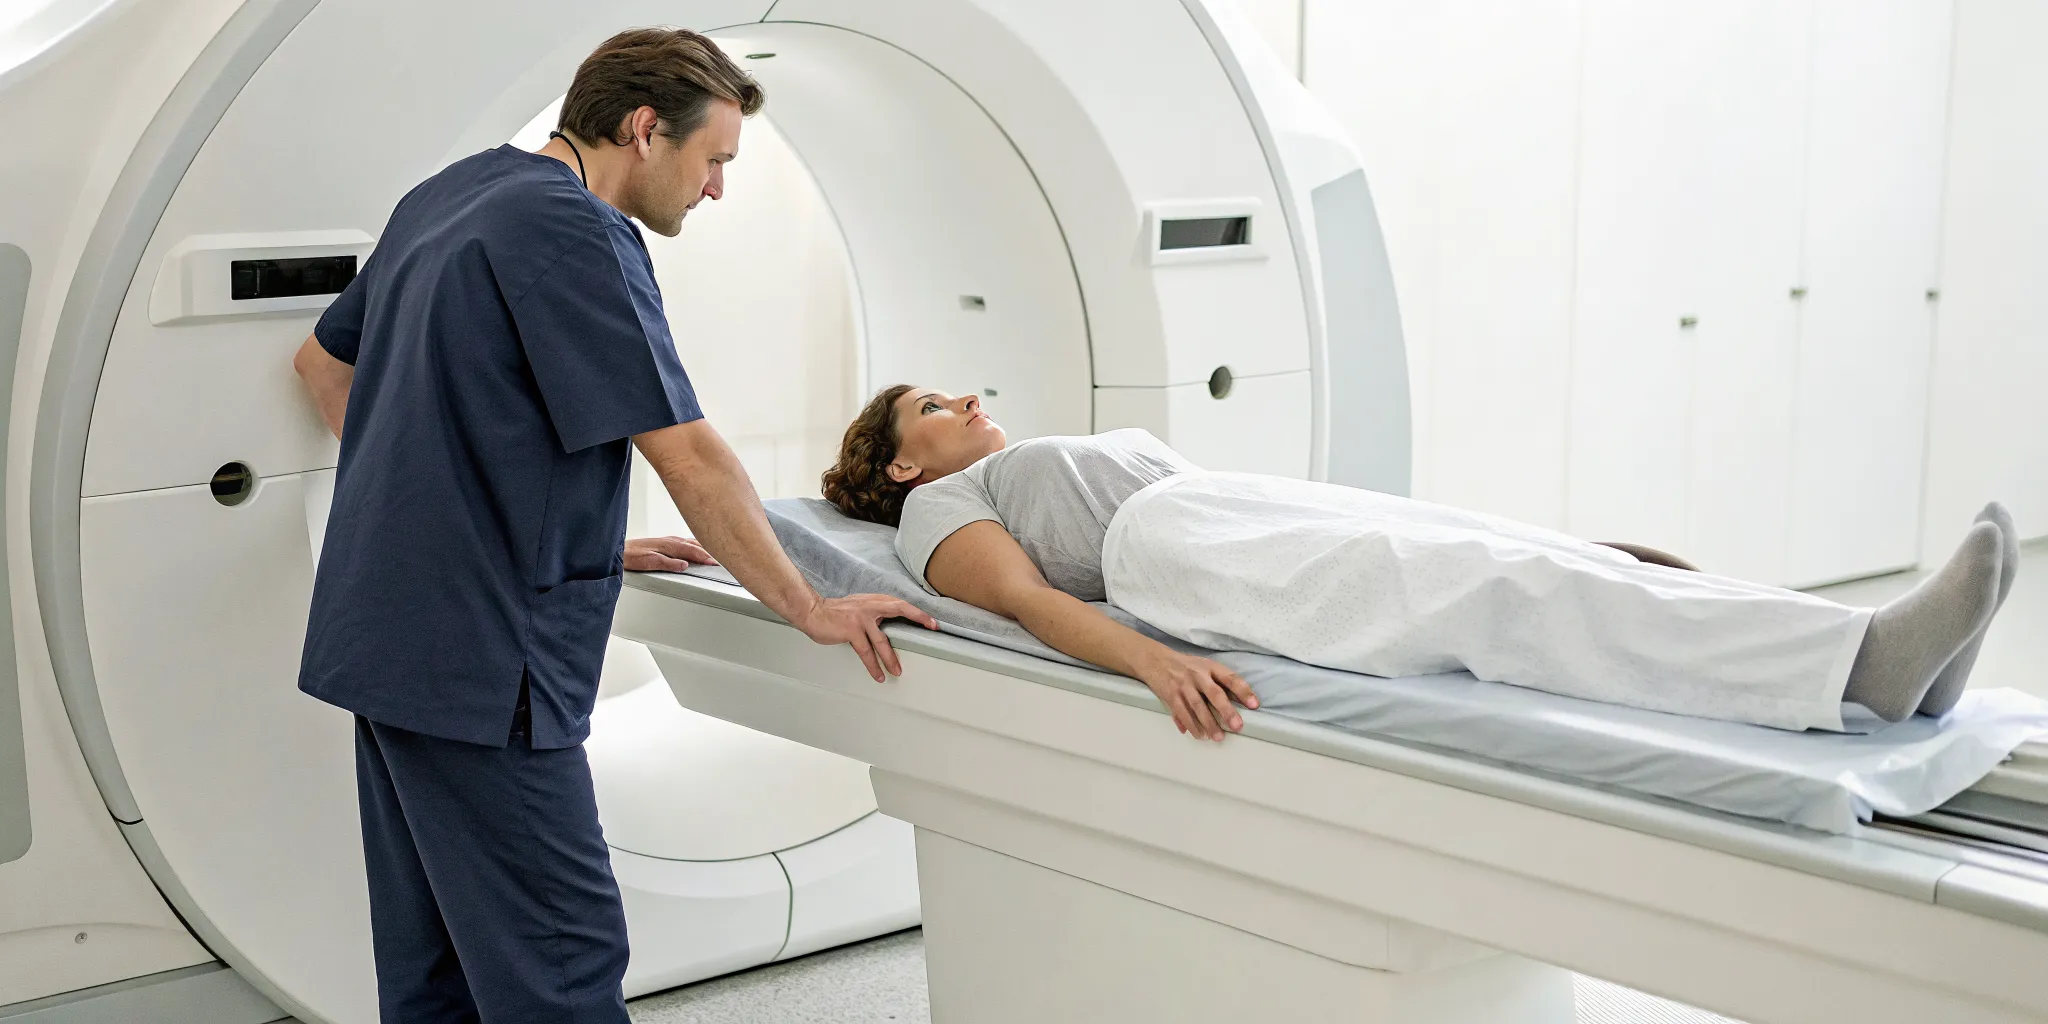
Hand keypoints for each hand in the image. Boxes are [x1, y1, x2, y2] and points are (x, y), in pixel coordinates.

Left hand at [625, 536, 716, 571]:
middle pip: (696, 544)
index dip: (706, 557)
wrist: (620, 551)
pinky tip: (697, 546)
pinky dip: (696, 544)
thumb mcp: (649, 562)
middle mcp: (671, 541)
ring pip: (692, 542)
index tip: (717, 562)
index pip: (693, 551)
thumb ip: (668, 563)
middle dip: (710, 549)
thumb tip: (684, 565)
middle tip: (724, 556)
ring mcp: (669, 540)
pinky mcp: (666, 542)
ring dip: (704, 546)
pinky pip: (686, 542)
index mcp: (670, 545)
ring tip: (715, 550)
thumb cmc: (632, 556)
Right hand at [795, 594, 939, 682]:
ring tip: (897, 671)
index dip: (916, 611)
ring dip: (891, 658)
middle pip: (899, 610)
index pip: (899, 604)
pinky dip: (873, 666)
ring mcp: (861, 619)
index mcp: (873, 601)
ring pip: (882, 641)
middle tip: (931, 628)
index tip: (930, 620)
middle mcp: (869, 606)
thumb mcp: (858, 607)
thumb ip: (873, 613)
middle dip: (918, 618)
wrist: (812, 612)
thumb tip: (887, 626)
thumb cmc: (834, 612)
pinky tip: (878, 674)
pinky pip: (866, 652)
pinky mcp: (851, 631)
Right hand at [1133, 649, 1258, 741]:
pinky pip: (1182, 713)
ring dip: (1208, 724)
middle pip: (1214, 694)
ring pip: (1197, 707)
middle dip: (1226, 711)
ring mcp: (1183, 686)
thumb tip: (1243, 702)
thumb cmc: (1186, 666)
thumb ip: (1220, 682)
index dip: (1243, 691)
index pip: (1230, 678)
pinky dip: (1190, 725)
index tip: (1254, 705)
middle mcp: (1197, 675)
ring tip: (1218, 737)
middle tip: (1237, 726)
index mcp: (1210, 667)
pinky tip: (1199, 735)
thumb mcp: (1204, 666)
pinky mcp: (1170, 696)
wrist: (1155, 660)